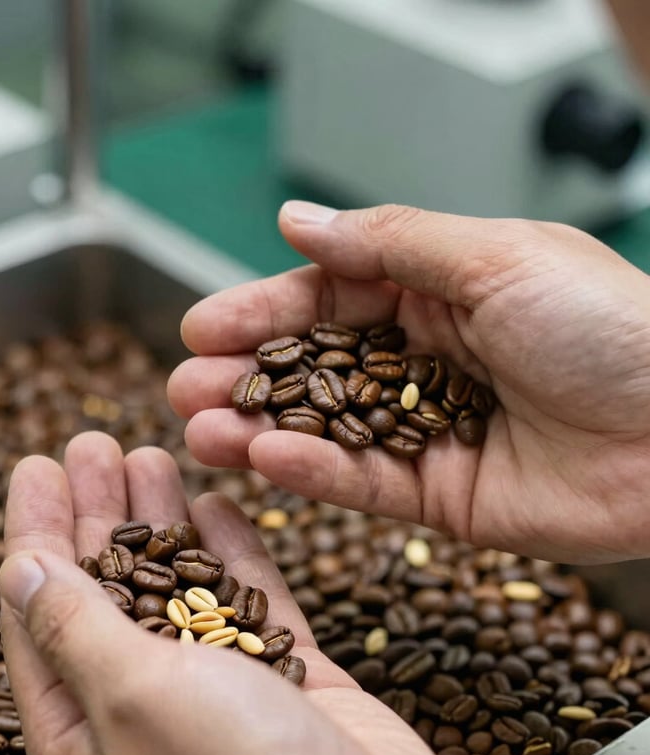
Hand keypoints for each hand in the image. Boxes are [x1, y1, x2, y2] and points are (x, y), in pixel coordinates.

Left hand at [0, 432, 494, 754]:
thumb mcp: (130, 692)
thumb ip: (73, 624)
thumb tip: (17, 569)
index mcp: (77, 730)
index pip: (38, 609)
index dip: (34, 532)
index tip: (35, 467)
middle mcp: (141, 708)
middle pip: (106, 588)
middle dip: (98, 512)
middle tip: (94, 444)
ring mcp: (215, 690)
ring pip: (176, 584)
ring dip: (161, 520)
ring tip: (149, 454)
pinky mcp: (279, 674)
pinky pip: (245, 598)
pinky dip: (230, 550)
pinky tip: (215, 504)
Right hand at [168, 202, 649, 563]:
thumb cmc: (613, 329)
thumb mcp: (496, 257)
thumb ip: (391, 243)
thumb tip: (299, 221)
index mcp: (441, 292)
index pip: (329, 298)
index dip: (262, 311)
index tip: (200, 325)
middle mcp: (428, 360)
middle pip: (316, 368)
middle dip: (246, 376)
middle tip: (181, 386)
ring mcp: (429, 432)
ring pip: (328, 431)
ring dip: (260, 429)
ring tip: (200, 427)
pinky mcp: (440, 498)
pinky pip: (365, 484)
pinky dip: (312, 472)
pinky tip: (263, 459)